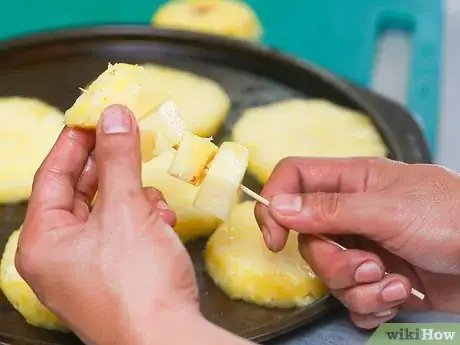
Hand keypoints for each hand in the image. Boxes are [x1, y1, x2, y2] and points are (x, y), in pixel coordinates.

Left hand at [15, 105, 199, 344]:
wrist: (169, 339)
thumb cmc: (137, 280)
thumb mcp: (126, 209)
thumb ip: (118, 158)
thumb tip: (114, 114)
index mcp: (44, 240)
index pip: (52, 174)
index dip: (76, 141)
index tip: (97, 115)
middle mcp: (60, 254)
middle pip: (83, 192)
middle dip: (114, 170)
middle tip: (132, 141)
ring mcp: (88, 266)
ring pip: (109, 210)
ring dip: (136, 199)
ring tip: (156, 205)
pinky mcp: (116, 273)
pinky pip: (125, 231)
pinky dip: (143, 221)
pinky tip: (162, 225)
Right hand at [255, 157, 459, 329]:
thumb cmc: (451, 216)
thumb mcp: (387, 209)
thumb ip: (329, 209)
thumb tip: (277, 205)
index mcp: (350, 182)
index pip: (293, 180)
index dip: (275, 204)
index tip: (275, 238)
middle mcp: (351, 215)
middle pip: (308, 240)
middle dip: (334, 263)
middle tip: (369, 265)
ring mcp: (363, 248)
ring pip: (329, 274)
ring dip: (359, 287)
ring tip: (396, 282)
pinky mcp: (377, 280)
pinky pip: (352, 300)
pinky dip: (373, 304)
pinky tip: (401, 295)